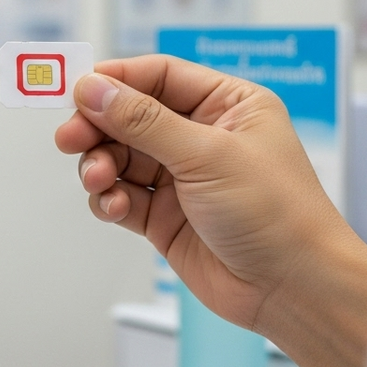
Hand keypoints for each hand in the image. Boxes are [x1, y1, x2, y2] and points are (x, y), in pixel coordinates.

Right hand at [55, 57, 366, 366]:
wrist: (296, 290)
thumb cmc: (278, 215)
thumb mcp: (207, 155)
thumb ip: (143, 121)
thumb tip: (93, 89)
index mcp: (227, 105)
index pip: (158, 76)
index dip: (115, 80)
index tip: (76, 91)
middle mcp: (203, 136)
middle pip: (130, 116)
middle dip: (97, 127)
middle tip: (70, 139)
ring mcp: (183, 178)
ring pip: (120, 157)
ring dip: (100, 165)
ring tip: (97, 179)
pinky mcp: (166, 217)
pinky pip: (122, 196)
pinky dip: (109, 199)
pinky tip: (113, 207)